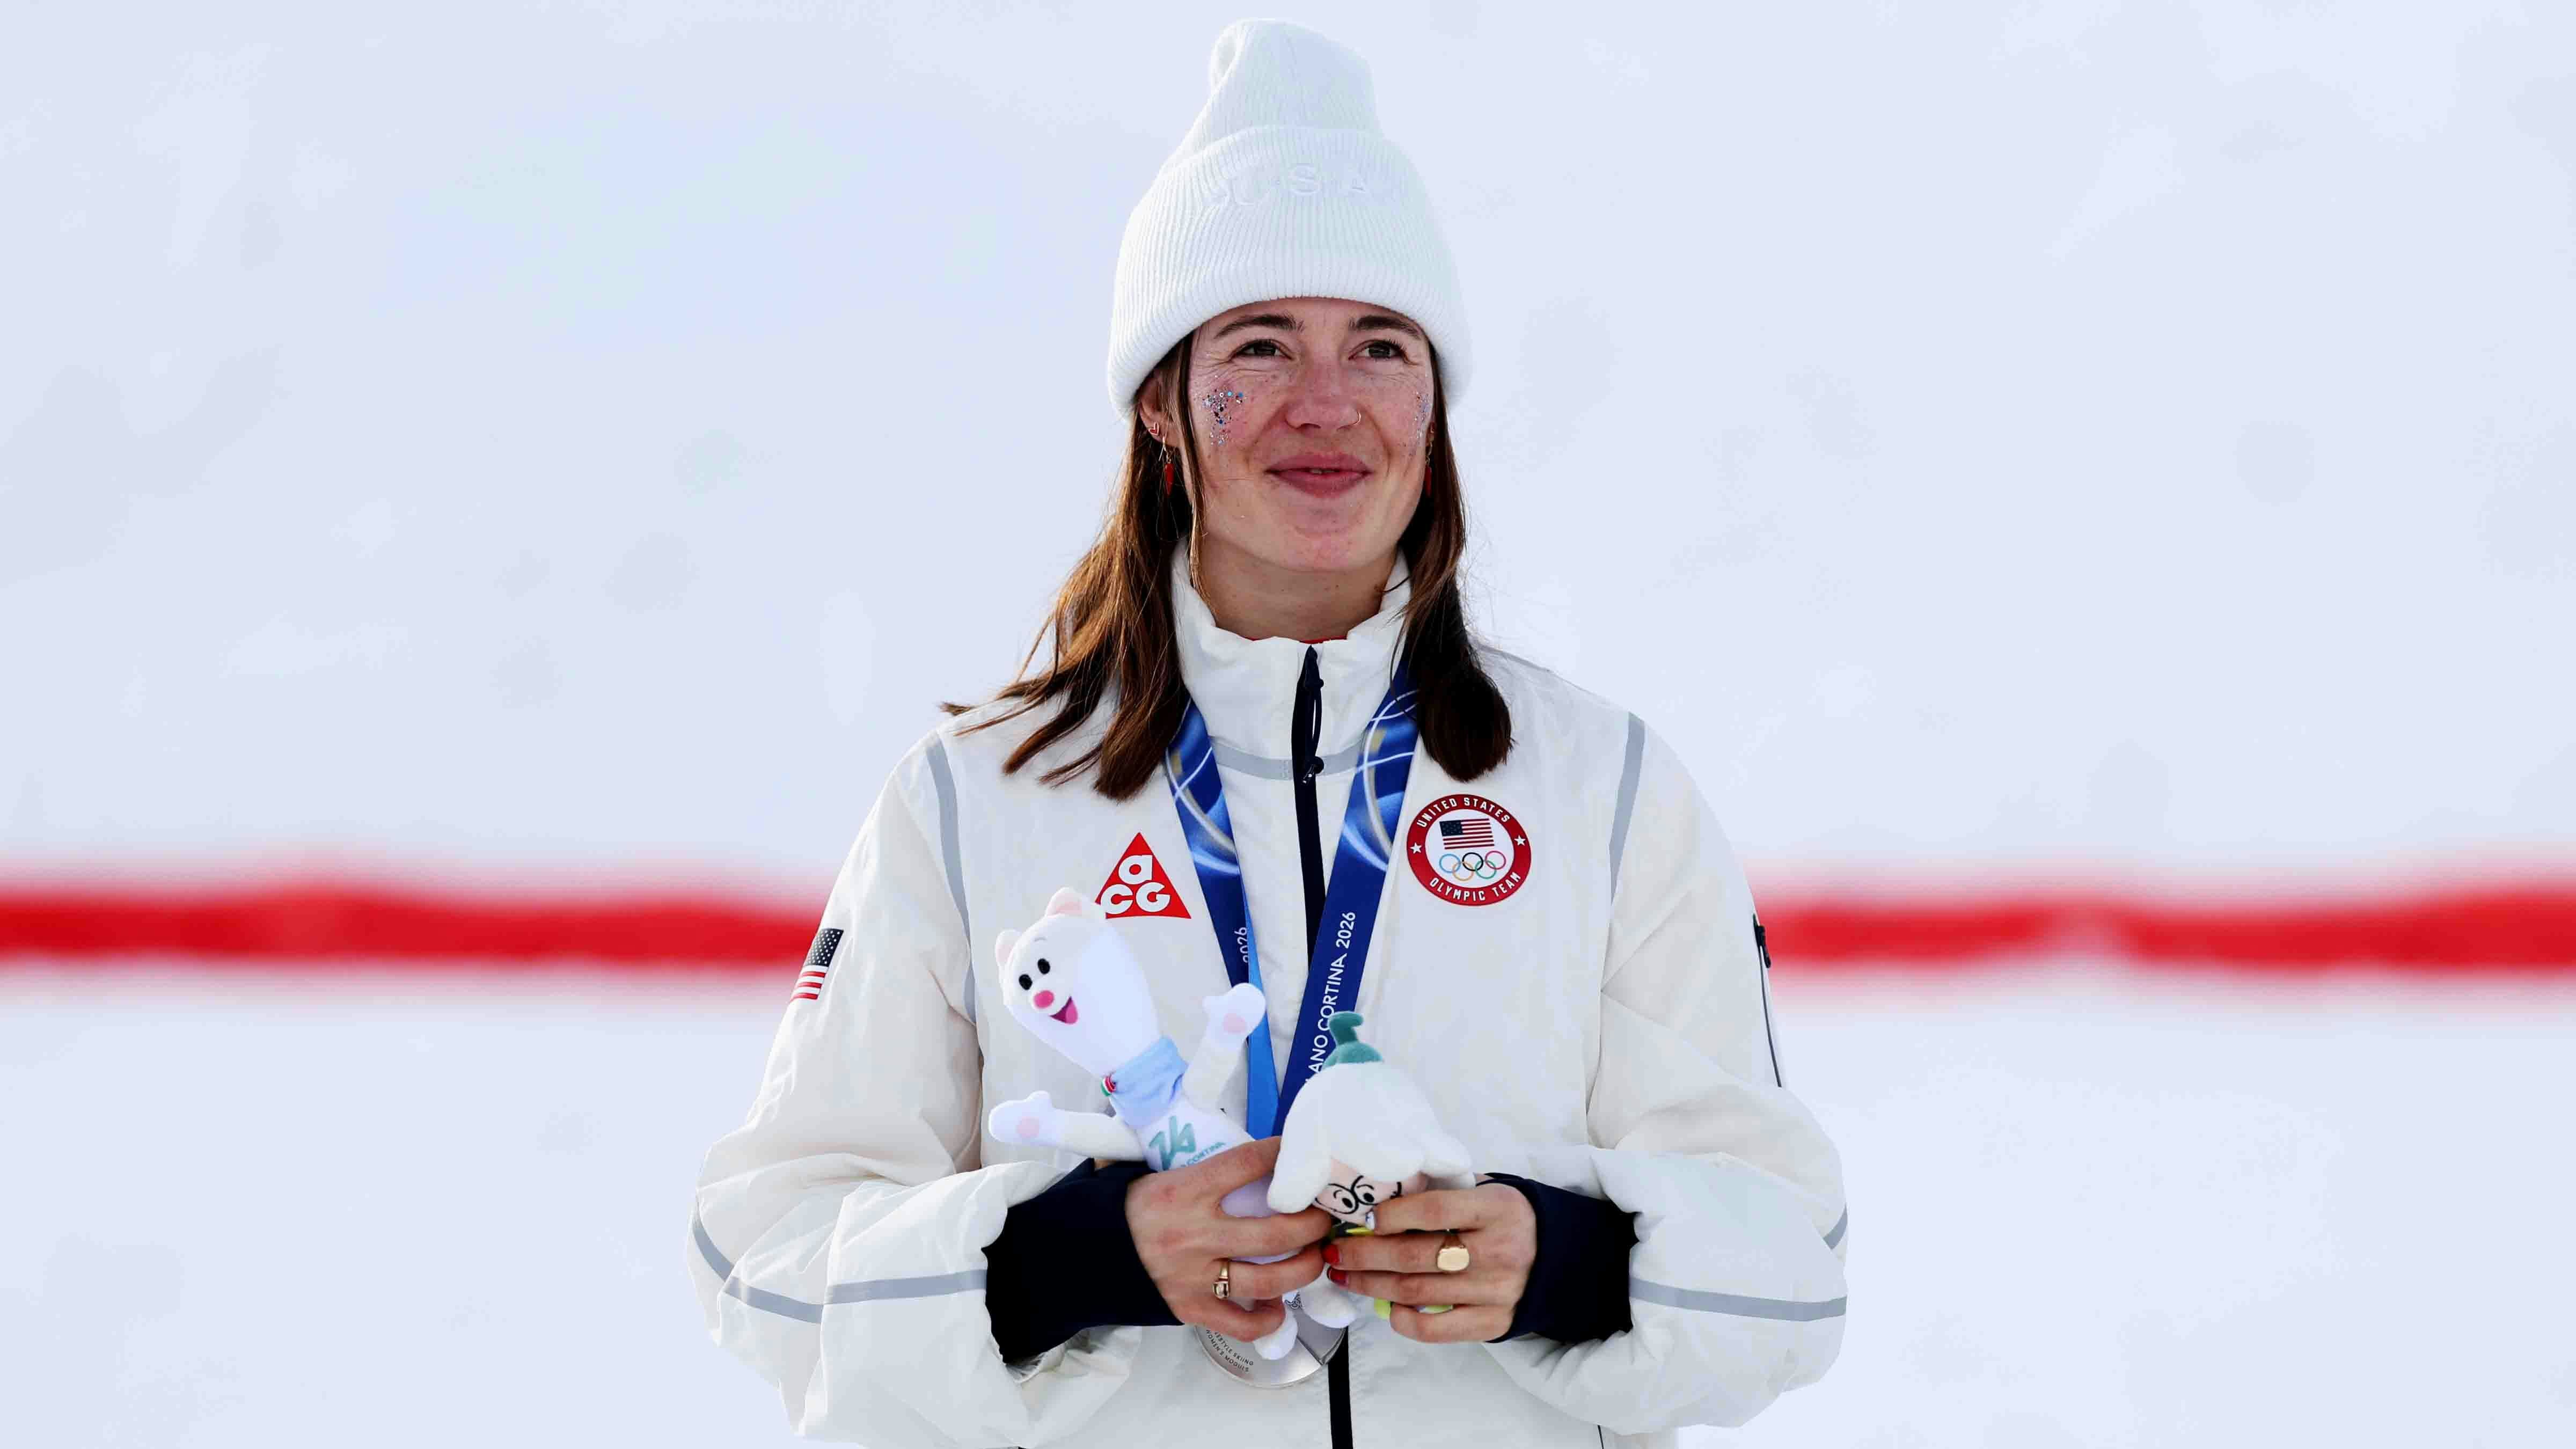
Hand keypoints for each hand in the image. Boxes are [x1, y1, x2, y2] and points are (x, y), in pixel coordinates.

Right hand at [1124, 1136, 1332, 1342]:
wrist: (1077, 1256)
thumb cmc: (1120, 1210)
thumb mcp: (1151, 1174)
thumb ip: (1194, 1165)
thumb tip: (1241, 1152)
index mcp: (1183, 1191)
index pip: (1246, 1164)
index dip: (1281, 1154)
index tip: (1301, 1151)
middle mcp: (1193, 1235)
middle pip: (1276, 1231)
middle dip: (1312, 1222)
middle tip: (1324, 1214)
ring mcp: (1194, 1278)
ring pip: (1270, 1280)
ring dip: (1305, 1267)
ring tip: (1316, 1254)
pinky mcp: (1189, 1310)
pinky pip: (1242, 1323)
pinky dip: (1269, 1317)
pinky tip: (1278, 1303)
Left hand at [1324, 1180, 1533, 1343]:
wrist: (1558, 1259)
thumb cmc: (1506, 1218)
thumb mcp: (1486, 1191)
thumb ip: (1443, 1191)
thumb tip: (1381, 1197)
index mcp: (1496, 1209)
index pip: (1433, 1210)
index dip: (1391, 1215)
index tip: (1363, 1218)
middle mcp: (1497, 1252)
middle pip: (1414, 1256)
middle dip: (1363, 1254)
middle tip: (1333, 1251)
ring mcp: (1495, 1292)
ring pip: (1416, 1292)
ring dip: (1369, 1284)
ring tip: (1343, 1275)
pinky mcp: (1492, 1324)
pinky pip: (1435, 1329)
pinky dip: (1404, 1320)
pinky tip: (1387, 1306)